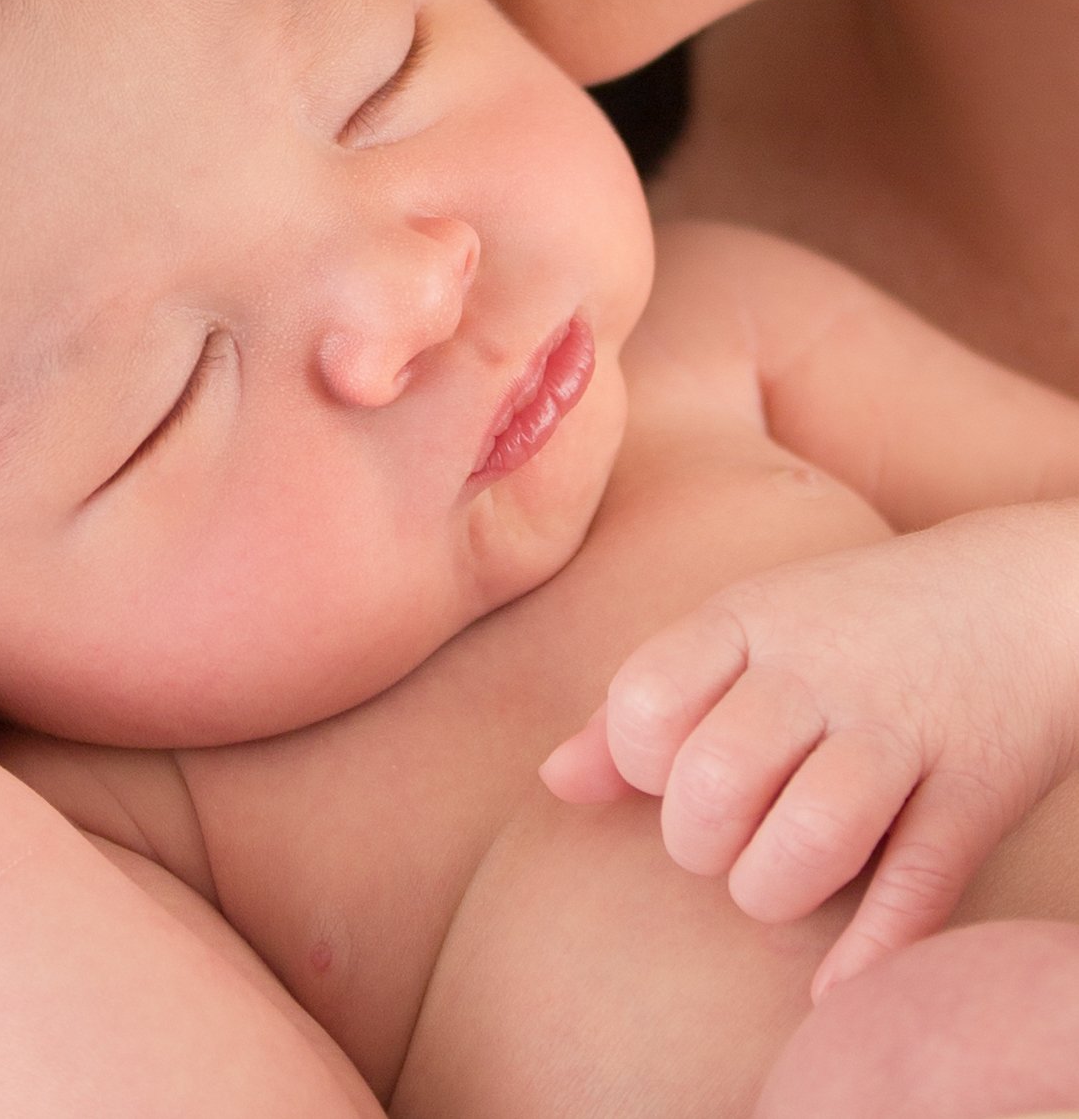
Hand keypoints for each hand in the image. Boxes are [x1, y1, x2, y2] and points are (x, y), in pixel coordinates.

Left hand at [540, 507, 1078, 995]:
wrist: (1019, 591)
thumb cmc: (850, 625)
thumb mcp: (743, 629)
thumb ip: (645, 702)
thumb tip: (554, 780)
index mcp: (750, 622)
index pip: (644, 705)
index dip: (639, 766)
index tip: (673, 773)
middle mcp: (821, 671)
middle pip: (714, 782)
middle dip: (701, 842)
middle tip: (733, 833)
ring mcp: (900, 729)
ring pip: (809, 838)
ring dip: (776, 890)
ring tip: (782, 879)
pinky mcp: (973, 792)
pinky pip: (914, 891)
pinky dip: (868, 955)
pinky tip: (835, 983)